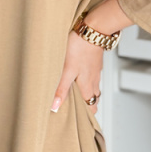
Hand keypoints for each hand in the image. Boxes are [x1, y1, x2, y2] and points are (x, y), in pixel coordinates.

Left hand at [50, 0, 130, 114]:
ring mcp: (95, 70)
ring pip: (94, 87)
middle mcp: (94, 80)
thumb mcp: (67, 70)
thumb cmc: (80, 48)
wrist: (93, 30)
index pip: (92, 108)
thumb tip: (55, 107)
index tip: (79, 121)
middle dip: (87, 106)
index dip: (88, 115)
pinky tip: (78, 74)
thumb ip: (61, 88)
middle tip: (75, 110)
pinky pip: (92, 75)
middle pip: (94, 99)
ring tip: (75, 94)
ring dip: (87, 92)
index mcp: (88, 85)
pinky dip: (87, 80)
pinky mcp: (94, 61)